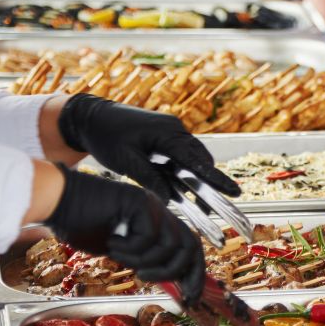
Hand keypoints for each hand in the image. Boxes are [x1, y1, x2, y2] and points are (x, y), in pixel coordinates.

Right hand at [45, 166, 204, 302]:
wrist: (58, 203)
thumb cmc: (82, 226)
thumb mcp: (122, 252)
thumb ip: (146, 262)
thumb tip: (172, 285)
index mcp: (157, 221)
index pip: (188, 247)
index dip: (195, 273)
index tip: (191, 298)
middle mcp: (159, 211)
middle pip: (190, 245)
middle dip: (189, 274)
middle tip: (180, 295)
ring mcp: (151, 204)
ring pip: (171, 244)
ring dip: (148, 262)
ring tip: (122, 260)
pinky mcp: (139, 201)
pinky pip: (149, 236)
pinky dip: (131, 248)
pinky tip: (112, 242)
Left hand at [57, 94, 240, 204]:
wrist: (90, 117)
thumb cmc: (106, 136)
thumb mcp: (126, 161)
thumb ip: (150, 180)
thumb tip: (169, 201)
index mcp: (168, 133)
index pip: (198, 160)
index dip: (217, 179)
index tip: (234, 192)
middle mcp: (175, 130)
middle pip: (201, 160)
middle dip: (210, 183)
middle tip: (215, 208)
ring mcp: (171, 133)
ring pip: (193, 160)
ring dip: (196, 180)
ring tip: (202, 206)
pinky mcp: (164, 139)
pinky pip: (181, 158)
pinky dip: (183, 174)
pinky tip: (182, 192)